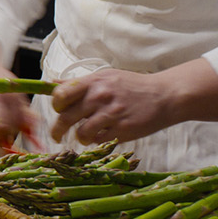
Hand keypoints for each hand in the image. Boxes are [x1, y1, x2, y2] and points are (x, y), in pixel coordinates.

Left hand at [49, 68, 182, 145]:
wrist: (165, 95)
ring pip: (80, 133)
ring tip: (84, 136)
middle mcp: (100, 96)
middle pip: (65, 117)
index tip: (59, 111)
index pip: (61, 94)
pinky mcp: (122, 130)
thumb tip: (52, 83)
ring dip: (79, 137)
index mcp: (94, 81)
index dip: (56, 105)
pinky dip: (96, 141)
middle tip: (57, 135)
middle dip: (58, 129)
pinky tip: (102, 135)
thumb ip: (80, 83)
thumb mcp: (106, 77)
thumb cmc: (133, 86)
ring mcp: (111, 114)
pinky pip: (98, 140)